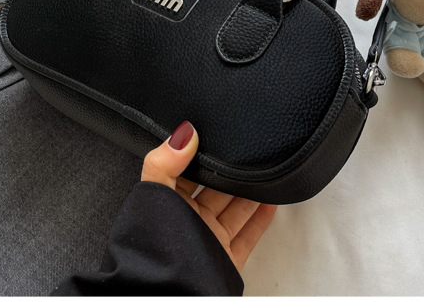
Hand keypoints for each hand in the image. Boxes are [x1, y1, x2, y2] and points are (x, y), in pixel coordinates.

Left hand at [141, 121, 276, 272]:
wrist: (169, 296)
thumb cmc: (153, 250)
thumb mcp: (153, 195)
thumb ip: (164, 162)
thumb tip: (183, 132)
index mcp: (167, 204)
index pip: (186, 171)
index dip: (199, 154)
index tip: (216, 135)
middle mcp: (189, 221)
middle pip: (215, 189)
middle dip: (230, 171)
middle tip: (246, 152)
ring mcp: (209, 239)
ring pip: (235, 209)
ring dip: (250, 191)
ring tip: (264, 170)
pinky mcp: (226, 258)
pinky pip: (248, 234)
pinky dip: (261, 218)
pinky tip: (270, 202)